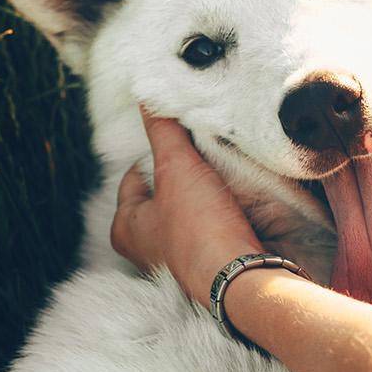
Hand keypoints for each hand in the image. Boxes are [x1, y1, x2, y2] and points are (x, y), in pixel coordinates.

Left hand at [110, 109, 263, 302]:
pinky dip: (227, 211)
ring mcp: (181, 257)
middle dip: (187, 172)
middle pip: (167, 192)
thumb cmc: (199, 231)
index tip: (181, 140)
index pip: (136, 175)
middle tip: (206, 153)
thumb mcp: (177, 168)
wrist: (244, 279)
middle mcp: (149, 246)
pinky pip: (216, 225)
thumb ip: (163, 130)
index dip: (158, 153)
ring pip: (193, 208)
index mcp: (126, 227)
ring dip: (209, 192)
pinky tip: (242, 199)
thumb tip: (148, 92)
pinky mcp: (211, 263)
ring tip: (227, 172)